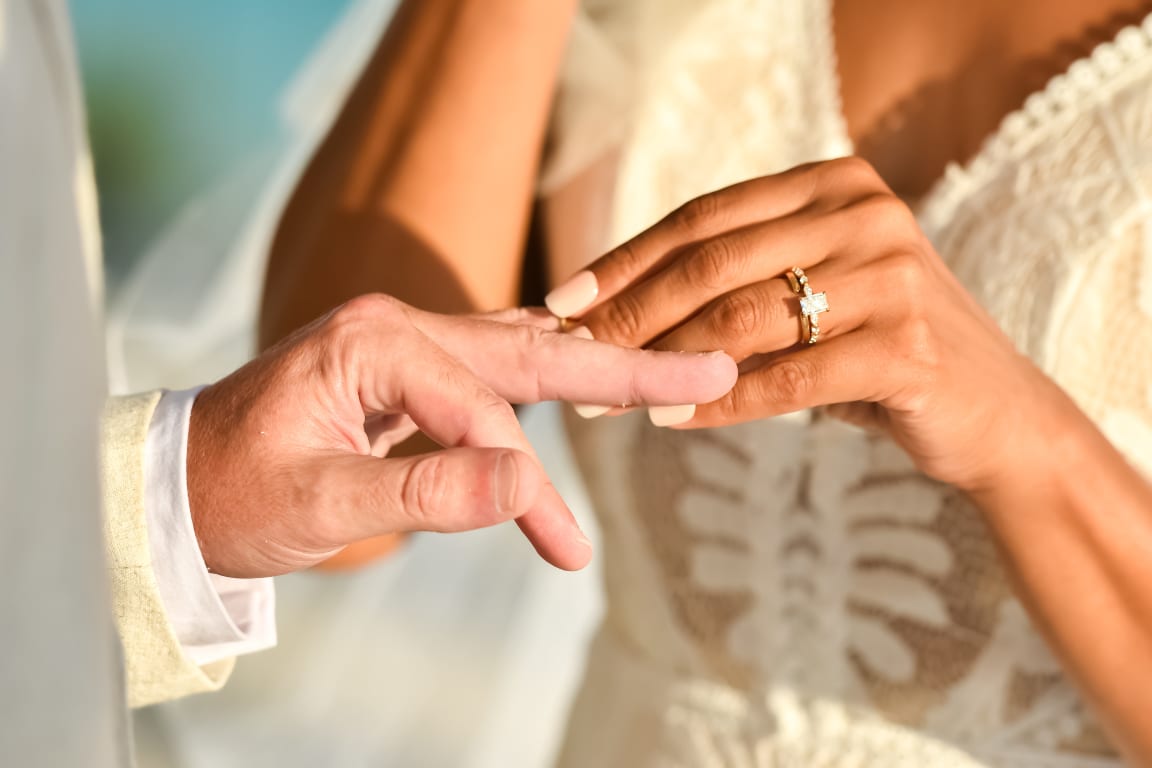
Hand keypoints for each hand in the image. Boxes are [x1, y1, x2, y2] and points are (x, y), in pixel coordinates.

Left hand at [188, 294, 736, 576]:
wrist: (176, 485)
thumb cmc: (233, 494)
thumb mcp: (319, 506)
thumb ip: (422, 495)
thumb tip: (523, 484)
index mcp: (373, 344)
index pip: (482, 409)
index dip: (526, 480)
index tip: (562, 547)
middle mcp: (398, 327)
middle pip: (531, 348)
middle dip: (623, 366)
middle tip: (708, 370)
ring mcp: (406, 342)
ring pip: (523, 353)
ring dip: (598, 368)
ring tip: (676, 370)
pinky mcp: (411, 371)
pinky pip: (498, 371)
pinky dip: (553, 380)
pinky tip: (594, 375)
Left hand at [545, 157, 1068, 491]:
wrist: (993, 414)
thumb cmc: (876, 351)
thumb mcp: (811, 297)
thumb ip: (736, 284)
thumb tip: (607, 312)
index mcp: (835, 184)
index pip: (705, 217)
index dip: (626, 259)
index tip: (562, 299)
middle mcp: (865, 214)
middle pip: (713, 262)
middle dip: (629, 313)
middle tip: (569, 353)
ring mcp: (893, 276)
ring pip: (741, 318)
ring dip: (660, 362)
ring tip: (607, 394)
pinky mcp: (907, 347)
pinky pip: (786, 377)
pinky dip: (719, 401)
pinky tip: (669, 417)